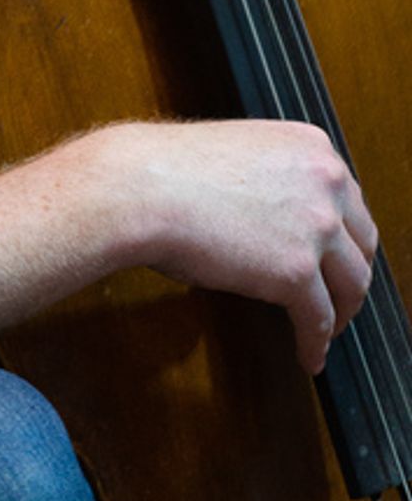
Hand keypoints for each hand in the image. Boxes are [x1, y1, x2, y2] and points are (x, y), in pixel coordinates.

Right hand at [93, 118, 376, 374]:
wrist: (139, 187)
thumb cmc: (168, 171)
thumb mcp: (241, 156)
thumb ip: (276, 182)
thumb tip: (282, 225)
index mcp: (312, 146)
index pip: (350, 202)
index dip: (344, 239)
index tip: (335, 260)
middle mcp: (325, 179)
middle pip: (361, 243)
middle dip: (350, 276)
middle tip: (337, 298)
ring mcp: (316, 225)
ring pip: (352, 284)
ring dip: (341, 312)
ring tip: (326, 329)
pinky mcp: (296, 271)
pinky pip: (319, 319)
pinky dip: (316, 342)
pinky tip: (308, 354)